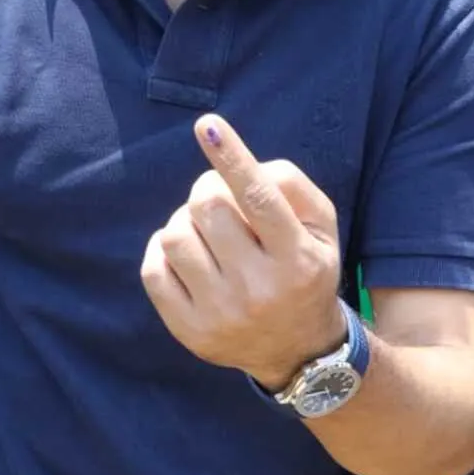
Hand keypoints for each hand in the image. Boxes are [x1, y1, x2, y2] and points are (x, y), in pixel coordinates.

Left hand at [141, 114, 343, 392]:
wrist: (297, 349)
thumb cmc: (304, 269)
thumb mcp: (320, 226)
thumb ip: (289, 185)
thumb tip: (238, 164)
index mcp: (297, 259)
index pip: (259, 198)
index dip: (231, 157)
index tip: (208, 125)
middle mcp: (259, 289)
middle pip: (208, 207)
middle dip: (207, 189)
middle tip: (219, 199)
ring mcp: (221, 314)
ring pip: (174, 236)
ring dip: (184, 222)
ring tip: (205, 234)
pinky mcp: (190, 332)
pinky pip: (153, 270)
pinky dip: (164, 252)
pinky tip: (188, 257)